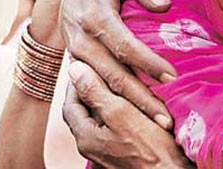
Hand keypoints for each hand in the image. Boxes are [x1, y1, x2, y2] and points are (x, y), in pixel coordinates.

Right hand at [60, 0, 176, 126]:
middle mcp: (81, 40)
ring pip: (105, 87)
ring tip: (158, 124)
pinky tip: (139, 118)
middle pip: (114, 75)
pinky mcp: (77, 68)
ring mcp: (76, 57)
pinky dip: (118, 105)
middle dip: (141, 99)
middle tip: (167, 119)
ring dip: (131, 108)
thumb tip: (163, 5)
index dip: (148, 62)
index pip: (123, 45)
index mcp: (93, 16)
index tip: (174, 77)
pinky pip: (98, 89)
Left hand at [63, 61, 192, 168]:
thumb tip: (74, 69)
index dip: (76, 83)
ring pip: (97, 121)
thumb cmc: (152, 150)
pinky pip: (111, 130)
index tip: (87, 67)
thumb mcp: (122, 113)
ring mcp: (105, 154)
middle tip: (100, 74)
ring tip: (116, 87)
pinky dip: (115, 115)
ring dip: (103, 103)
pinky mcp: (121, 156)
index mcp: (85, 137)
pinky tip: (130, 108)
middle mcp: (91, 148)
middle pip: (82, 113)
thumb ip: (95, 92)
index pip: (69, 104)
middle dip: (88, 92)